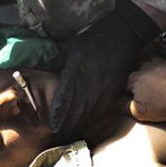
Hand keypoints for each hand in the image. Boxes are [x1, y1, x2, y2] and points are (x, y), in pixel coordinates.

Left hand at [50, 0, 159, 138]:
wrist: (125, 33)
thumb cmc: (95, 38)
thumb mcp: (71, 47)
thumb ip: (57, 63)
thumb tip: (40, 74)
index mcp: (77, 69)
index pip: (65, 97)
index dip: (58, 113)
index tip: (52, 125)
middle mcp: (91, 81)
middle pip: (77, 110)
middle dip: (67, 123)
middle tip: (57, 133)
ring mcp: (105, 87)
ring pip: (90, 112)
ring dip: (79, 123)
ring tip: (69, 131)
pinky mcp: (115, 90)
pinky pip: (102, 108)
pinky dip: (92, 117)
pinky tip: (86, 122)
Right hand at [127, 59, 165, 121]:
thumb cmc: (165, 105)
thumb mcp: (140, 112)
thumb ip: (126, 106)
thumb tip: (119, 102)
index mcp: (136, 79)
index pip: (128, 84)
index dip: (131, 92)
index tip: (136, 99)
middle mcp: (147, 67)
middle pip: (140, 71)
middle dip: (142, 79)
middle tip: (149, 91)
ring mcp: (162, 62)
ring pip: (154, 63)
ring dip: (154, 70)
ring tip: (159, 82)